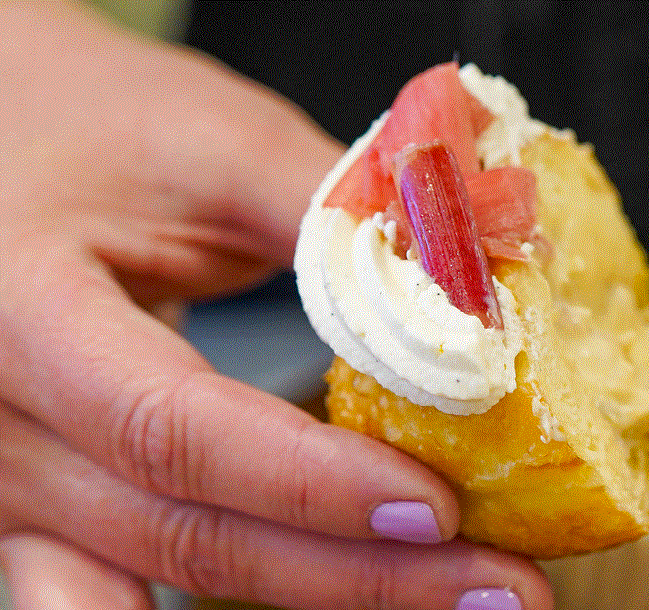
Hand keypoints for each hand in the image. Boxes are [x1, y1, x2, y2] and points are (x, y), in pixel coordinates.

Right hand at [0, 3, 550, 608]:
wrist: (2, 138)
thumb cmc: (94, 124)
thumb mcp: (213, 143)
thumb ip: (339, 214)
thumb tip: (484, 294)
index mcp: (21, 309)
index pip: (170, 427)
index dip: (308, 480)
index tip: (438, 507)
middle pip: (184, 531)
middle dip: (358, 573)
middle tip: (503, 588)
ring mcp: (7, 481)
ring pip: (166, 575)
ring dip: (323, 599)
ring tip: (459, 602)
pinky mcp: (35, 507)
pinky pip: (111, 594)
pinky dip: (227, 609)